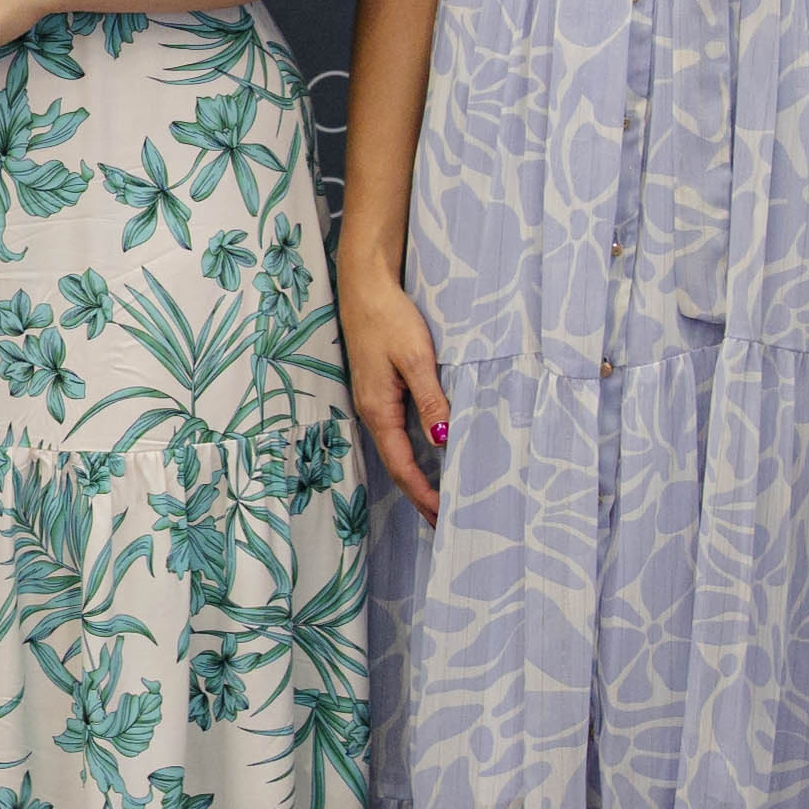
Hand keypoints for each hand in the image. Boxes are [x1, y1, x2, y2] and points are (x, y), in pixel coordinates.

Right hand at [341, 255, 451, 521]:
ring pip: (396, 451)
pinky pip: (396, 434)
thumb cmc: (390, 318)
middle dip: (418, 496)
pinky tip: (427, 456)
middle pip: (396, 466)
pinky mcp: (379, 391)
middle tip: (443, 522)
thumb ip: (430, 401)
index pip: (402, 466)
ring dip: (416, 478)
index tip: (443, 516)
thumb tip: (442, 443)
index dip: (422, 494)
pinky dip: (412, 455)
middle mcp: (372, 412)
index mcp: (379, 410)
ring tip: (438, 498)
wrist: (365, 287)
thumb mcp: (416, 359)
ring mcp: (373, 402)